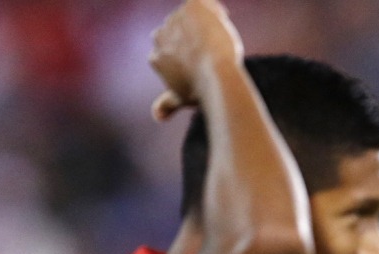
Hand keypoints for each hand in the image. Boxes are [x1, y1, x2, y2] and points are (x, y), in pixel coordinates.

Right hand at [148, 0, 244, 120]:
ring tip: (222, 40)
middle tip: (214, 50)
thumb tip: (157, 117)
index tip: (203, 62)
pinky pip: (201, 2)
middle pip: (179, 31)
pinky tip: (223, 17)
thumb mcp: (181, 99)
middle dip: (194, 38)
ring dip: (205, 24)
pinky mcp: (191, 7)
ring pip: (192, 17)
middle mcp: (160, 35)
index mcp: (155, 56)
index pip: (172, 49)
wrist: (216, 75)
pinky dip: (211, 7)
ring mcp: (175, 20)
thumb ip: (166, 104)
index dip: (190, 54)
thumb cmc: (201, 90)